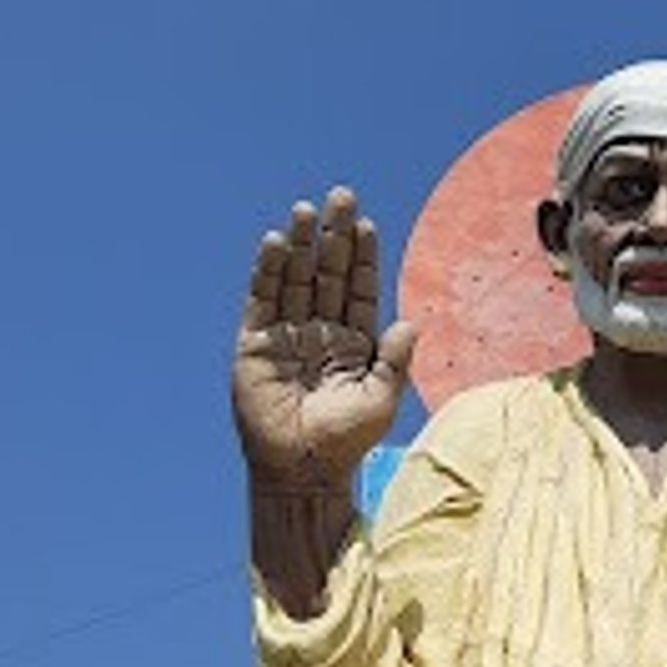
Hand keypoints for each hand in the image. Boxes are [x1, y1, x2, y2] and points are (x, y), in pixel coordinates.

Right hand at [232, 186, 415, 490]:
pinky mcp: (255, 344)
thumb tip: (411, 322)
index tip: (366, 225)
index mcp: (353, 341)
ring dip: (299, 244)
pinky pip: (261, 300)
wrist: (303, 470)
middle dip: (333, 236)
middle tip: (340, 196)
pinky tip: (274, 243)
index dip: (362, 257)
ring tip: (306, 210)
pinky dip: (266, 271)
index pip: (358, 288)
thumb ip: (395, 361)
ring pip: (294, 278)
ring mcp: (286, 334)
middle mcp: (319, 331)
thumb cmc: (346, 442)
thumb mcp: (381, 401)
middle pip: (326, 272)